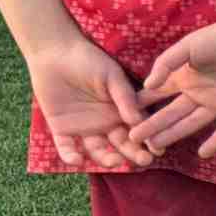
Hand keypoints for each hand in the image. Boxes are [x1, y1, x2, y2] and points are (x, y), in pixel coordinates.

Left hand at [27, 39, 153, 170]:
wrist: (56, 53)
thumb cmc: (89, 60)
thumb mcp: (112, 76)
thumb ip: (124, 97)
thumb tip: (139, 120)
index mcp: (121, 109)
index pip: (138, 128)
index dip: (149, 140)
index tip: (159, 151)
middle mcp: (105, 122)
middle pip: (122, 143)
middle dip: (133, 153)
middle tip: (144, 162)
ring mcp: (84, 127)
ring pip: (97, 149)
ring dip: (106, 158)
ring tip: (114, 162)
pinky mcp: (61, 129)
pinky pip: (66, 146)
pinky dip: (70, 155)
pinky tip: (77, 160)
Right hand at [130, 16, 215, 160]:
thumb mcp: (187, 47)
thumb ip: (166, 64)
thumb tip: (147, 85)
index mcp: (185, 78)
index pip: (158, 96)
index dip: (141, 107)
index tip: (121, 119)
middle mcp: (199, 93)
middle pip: (172, 114)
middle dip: (152, 126)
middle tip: (133, 139)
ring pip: (192, 123)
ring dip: (174, 135)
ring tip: (155, 147)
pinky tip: (203, 154)